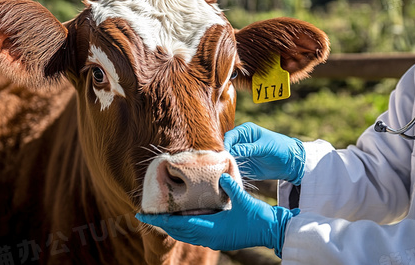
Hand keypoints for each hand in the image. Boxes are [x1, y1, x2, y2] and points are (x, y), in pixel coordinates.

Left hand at [136, 173, 298, 256]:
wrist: (273, 232)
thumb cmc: (259, 218)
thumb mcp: (244, 201)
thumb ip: (232, 188)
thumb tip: (222, 175)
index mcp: (212, 229)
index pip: (179, 225)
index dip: (160, 220)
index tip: (142, 216)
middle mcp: (210, 237)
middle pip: (179, 232)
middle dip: (163, 223)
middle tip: (148, 213)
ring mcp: (214, 239)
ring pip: (187, 234)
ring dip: (174, 225)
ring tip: (163, 214)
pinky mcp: (220, 238)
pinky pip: (196, 233)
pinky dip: (186, 226)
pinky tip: (186, 216)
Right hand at [224, 122, 305, 184]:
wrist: (289, 163)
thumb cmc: (279, 148)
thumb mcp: (264, 147)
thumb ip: (248, 148)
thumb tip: (231, 150)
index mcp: (245, 131)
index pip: (230, 136)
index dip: (226, 144)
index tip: (224, 154)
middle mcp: (240, 142)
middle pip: (226, 148)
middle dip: (222, 156)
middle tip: (221, 165)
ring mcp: (241, 154)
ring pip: (227, 159)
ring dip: (225, 165)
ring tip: (223, 173)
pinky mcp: (243, 166)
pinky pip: (233, 169)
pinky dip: (230, 173)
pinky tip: (229, 178)